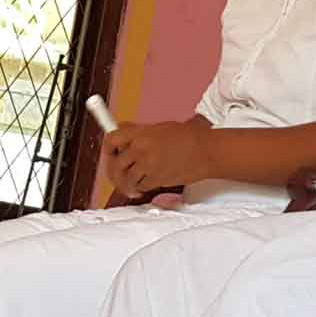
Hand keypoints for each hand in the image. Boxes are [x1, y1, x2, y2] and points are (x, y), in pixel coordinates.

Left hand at [101, 117, 220, 198]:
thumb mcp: (161, 128)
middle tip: (117, 176)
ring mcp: (148, 164)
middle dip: (114, 172)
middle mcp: (141, 148)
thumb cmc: (189, 138)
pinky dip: (141, 188)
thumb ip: (140, 132)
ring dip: (128, 183)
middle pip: (114, 163)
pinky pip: (141, 186)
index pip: (111, 139)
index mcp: (141, 132)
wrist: (207, 150)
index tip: (110, 154)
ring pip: (126, 178)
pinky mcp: (157, 178)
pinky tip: (145, 187)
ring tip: (133, 184)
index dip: (108, 148)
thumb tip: (123, 134)